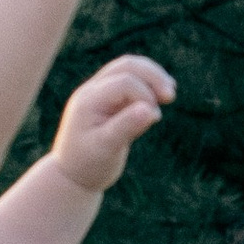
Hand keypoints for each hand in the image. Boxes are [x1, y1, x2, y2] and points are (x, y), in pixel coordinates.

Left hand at [51, 55, 175, 193]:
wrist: (73, 177)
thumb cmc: (88, 165)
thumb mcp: (106, 148)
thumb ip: (126, 127)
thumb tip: (152, 110)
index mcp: (89, 100)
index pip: (123, 83)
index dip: (144, 95)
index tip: (155, 118)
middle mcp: (93, 91)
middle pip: (126, 66)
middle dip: (152, 76)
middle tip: (171, 95)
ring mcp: (101, 94)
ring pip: (129, 70)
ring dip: (151, 77)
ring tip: (169, 94)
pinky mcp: (110, 102)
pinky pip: (131, 82)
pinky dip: (148, 86)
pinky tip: (160, 99)